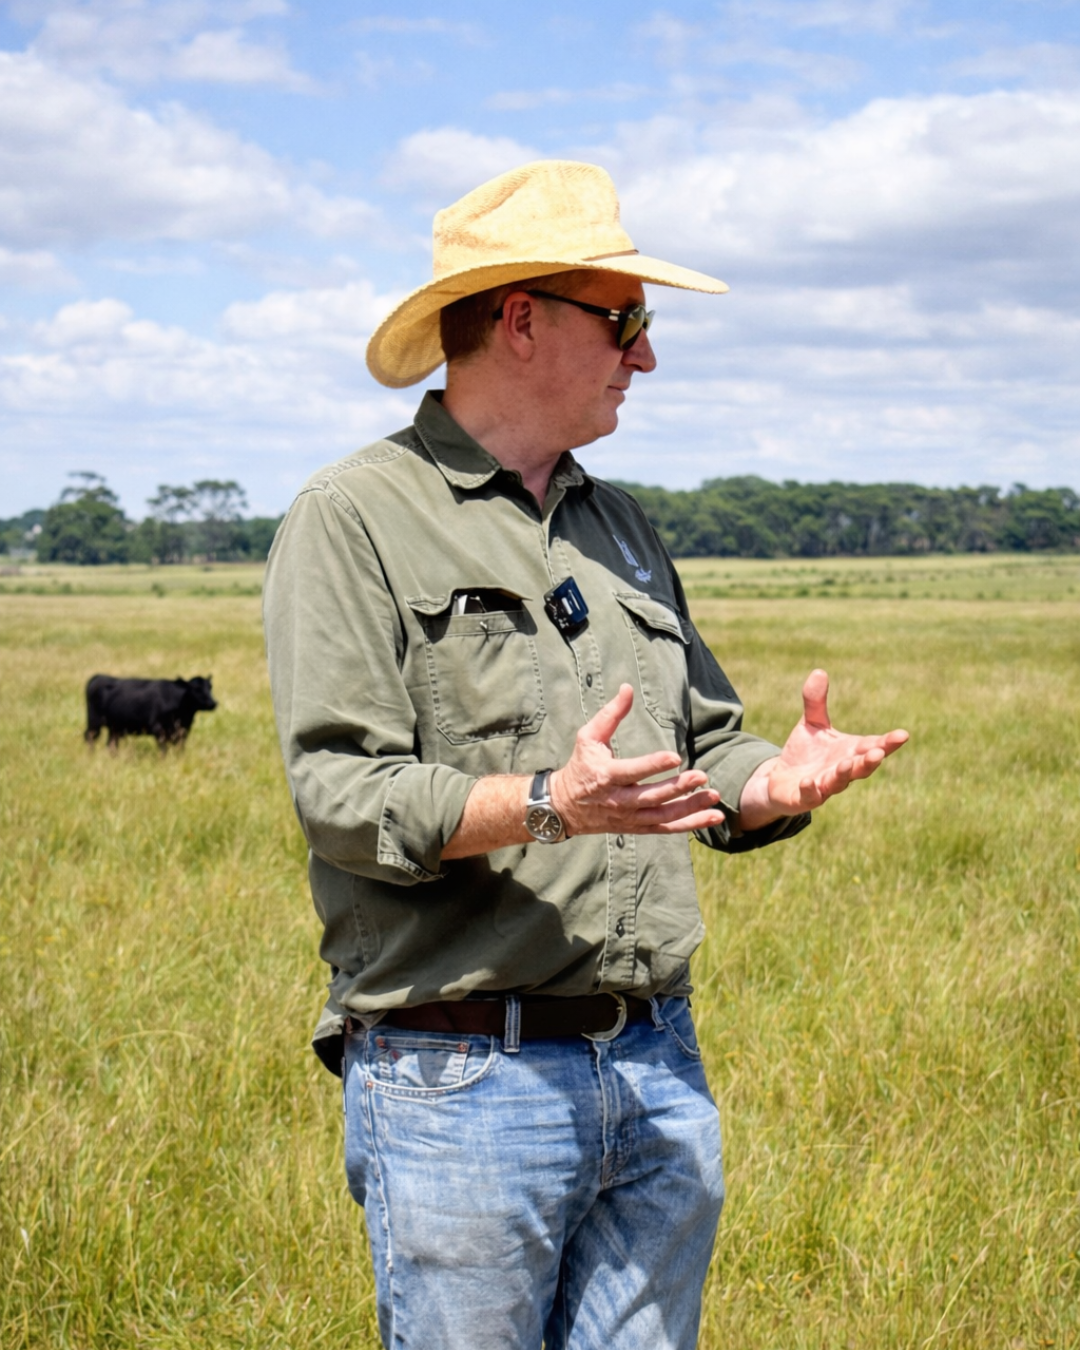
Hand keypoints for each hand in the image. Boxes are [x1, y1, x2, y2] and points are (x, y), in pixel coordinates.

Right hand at [550, 683, 724, 836]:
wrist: (565, 807)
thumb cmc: (580, 765)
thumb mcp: (588, 737)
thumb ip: (610, 714)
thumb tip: (628, 688)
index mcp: (605, 776)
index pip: (632, 771)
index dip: (653, 765)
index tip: (675, 757)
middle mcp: (618, 800)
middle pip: (651, 797)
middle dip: (678, 787)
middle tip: (702, 776)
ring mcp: (629, 817)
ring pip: (663, 816)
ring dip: (690, 807)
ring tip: (713, 795)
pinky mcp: (637, 826)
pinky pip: (666, 828)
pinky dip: (689, 824)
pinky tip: (712, 816)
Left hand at [740, 669, 907, 827]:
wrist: (782, 781)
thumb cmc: (806, 752)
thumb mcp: (811, 724)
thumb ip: (815, 701)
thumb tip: (819, 671)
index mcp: (850, 751)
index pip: (873, 745)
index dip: (888, 742)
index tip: (903, 735)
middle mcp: (843, 770)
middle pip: (861, 767)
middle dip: (869, 761)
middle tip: (878, 753)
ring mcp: (825, 786)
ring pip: (839, 782)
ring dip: (844, 774)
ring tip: (845, 764)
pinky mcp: (804, 797)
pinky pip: (810, 796)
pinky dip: (810, 789)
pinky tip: (808, 782)